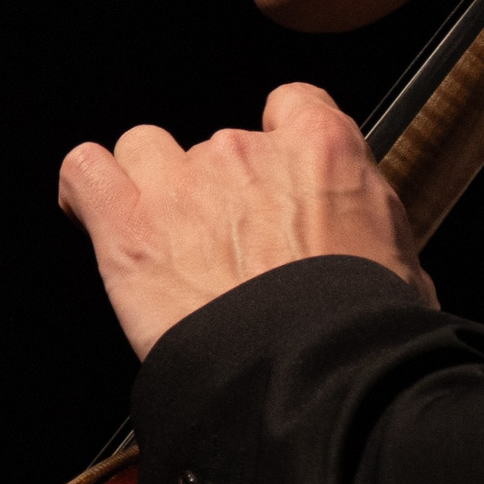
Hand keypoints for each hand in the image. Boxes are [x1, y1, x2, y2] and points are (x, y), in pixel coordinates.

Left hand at [57, 82, 435, 358]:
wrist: (316, 378)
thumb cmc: (364, 333)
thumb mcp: (399, 260)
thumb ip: (362, 220)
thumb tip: (357, 233)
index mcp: (321, 149)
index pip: (292, 105)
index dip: (280, 144)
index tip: (278, 185)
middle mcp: (247, 153)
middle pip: (216, 146)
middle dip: (219, 194)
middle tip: (232, 258)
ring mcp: (183, 184)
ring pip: (146, 150)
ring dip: (151, 186)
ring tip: (167, 244)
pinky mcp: (130, 227)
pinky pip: (85, 172)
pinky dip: (86, 190)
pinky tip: (95, 212)